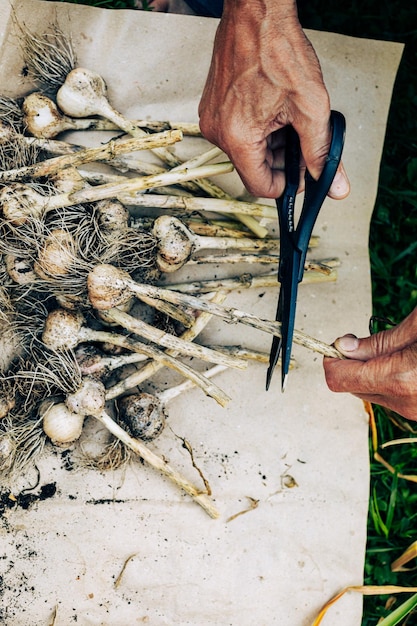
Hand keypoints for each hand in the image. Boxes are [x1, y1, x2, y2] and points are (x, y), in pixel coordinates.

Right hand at [198, 0, 349, 198]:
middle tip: (303, 138)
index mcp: (238, 138)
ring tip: (290, 117)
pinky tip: (274, 109)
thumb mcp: (311, 108)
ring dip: (272, 143)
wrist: (256, 12)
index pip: (261, 186)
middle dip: (282, 160)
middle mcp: (218, 132)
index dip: (288, 183)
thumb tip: (334, 187)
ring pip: (247, 150)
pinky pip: (238, 132)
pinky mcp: (213, 107)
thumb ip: (322, 153)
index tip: (303, 170)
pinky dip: (259, 129)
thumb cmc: (278, 51)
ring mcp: (213, 119)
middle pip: (254, 168)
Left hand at [323, 307, 416, 419]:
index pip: (338, 378)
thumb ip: (378, 342)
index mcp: (401, 378)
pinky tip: (404, 361)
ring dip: (371, 371)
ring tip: (395, 350)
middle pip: (351, 386)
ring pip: (369, 391)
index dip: (332, 359)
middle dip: (351, 363)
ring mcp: (413, 410)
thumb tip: (343, 347)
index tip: (337, 344)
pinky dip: (387, 378)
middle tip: (362, 341)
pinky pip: (389, 395)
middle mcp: (405, 402)